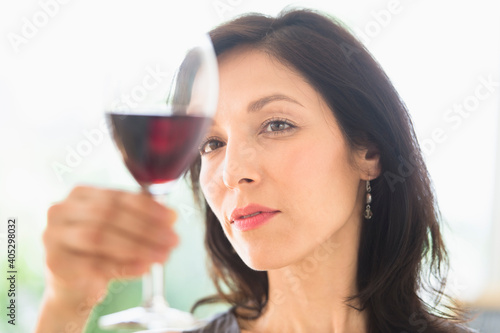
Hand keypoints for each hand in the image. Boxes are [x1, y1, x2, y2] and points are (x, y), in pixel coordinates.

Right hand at [42, 185, 178, 310]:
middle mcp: (61, 210)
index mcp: (80, 194)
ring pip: (100, 238)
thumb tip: (172, 216)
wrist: (73, 286)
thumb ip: (142, 218)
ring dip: (138, 247)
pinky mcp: (56, 263)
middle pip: (110, 215)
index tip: (172, 218)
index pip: (118, 196)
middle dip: (146, 228)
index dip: (148, 207)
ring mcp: (53, 236)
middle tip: (173, 239)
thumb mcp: (120, 230)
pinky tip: (144, 268)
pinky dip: (123, 266)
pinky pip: (95, 264)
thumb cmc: (98, 252)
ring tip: (163, 255)